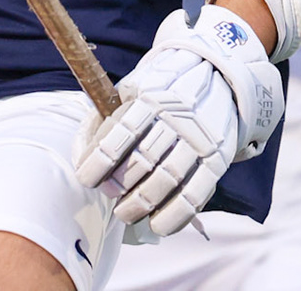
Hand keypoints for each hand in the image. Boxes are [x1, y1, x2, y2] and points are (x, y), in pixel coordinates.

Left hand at [74, 6, 282, 235]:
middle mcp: (176, 118)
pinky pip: (197, 195)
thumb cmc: (161, 89)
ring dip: (142, 204)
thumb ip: (108, 117)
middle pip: (143, 160)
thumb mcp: (133, 88)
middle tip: (109, 194)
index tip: (87, 179)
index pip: (121, 133)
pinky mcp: (218, 159)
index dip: (99, 161)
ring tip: (126, 213)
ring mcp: (199, 139)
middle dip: (119, 185)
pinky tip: (158, 224)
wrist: (217, 75)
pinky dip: (175, 215)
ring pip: (168, 180)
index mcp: (150, 97)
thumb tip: (82, 154)